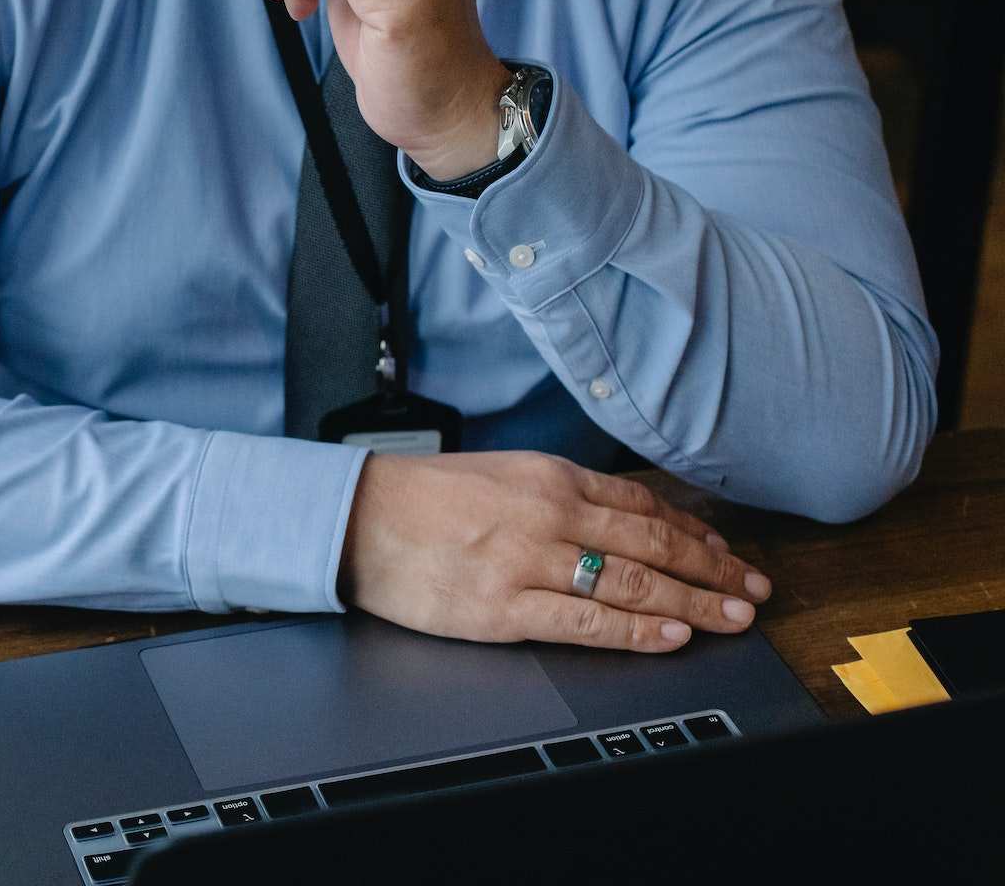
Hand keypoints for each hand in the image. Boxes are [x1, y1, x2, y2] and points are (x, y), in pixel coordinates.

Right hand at [337, 450, 773, 652]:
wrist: (356, 518)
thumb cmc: (419, 498)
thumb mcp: (498, 475)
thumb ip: (556, 495)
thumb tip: (617, 519)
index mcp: (548, 476)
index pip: (642, 505)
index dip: (695, 532)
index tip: (726, 552)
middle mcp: (548, 514)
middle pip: (653, 544)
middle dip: (714, 569)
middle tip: (754, 589)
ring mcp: (528, 562)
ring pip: (633, 583)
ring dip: (694, 602)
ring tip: (733, 617)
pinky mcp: (504, 608)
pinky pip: (586, 620)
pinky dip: (637, 630)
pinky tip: (672, 635)